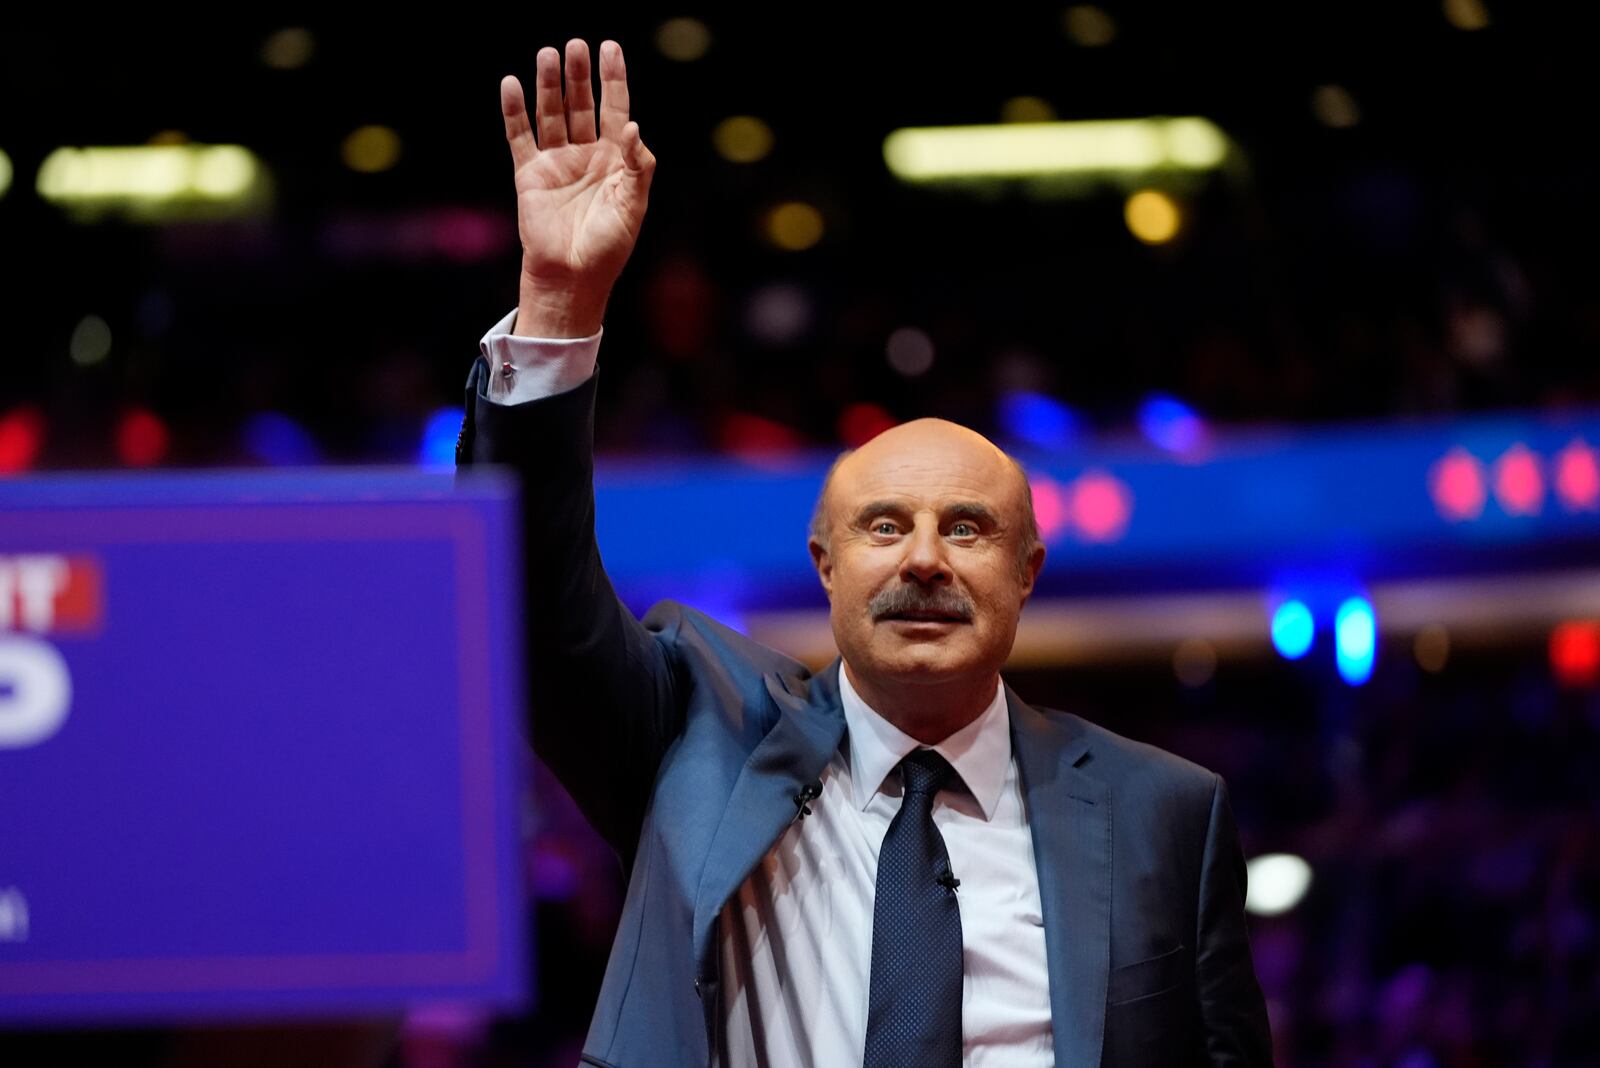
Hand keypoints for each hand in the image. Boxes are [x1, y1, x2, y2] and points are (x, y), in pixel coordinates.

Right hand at [501, 39, 655, 336]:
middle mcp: (586, 155)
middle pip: (581, 105)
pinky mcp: (530, 174)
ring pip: (552, 114)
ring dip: (549, 85)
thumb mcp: (634, 205)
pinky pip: (520, 136)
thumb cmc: (608, 246)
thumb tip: (634, 127)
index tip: (610, 48)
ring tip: (549, 54)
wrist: (573, 276)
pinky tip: (512, 84)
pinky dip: (515, 111)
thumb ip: (638, 166)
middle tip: (576, 45)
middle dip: (579, 75)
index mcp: (615, 160)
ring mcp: (556, 162)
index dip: (613, 79)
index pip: (615, 109)